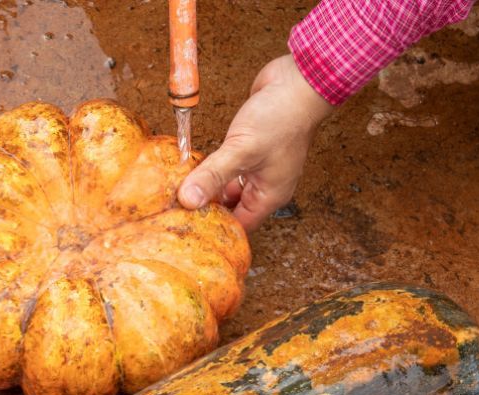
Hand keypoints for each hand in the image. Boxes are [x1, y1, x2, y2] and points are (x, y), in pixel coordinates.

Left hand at [178, 54, 333, 231]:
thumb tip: (187, 200)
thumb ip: (213, 175)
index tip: (188, 226)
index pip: (239, 225)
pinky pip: (229, 166)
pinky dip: (213, 168)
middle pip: (232, 208)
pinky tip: (194, 167)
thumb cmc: (281, 117)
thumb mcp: (241, 150)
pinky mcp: (251, 148)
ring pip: (228, 186)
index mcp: (269, 195)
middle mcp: (265, 184)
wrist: (300, 80)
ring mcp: (259, 166)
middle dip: (208, 208)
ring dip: (208, 186)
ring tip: (180, 190)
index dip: (216, 229)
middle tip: (178, 209)